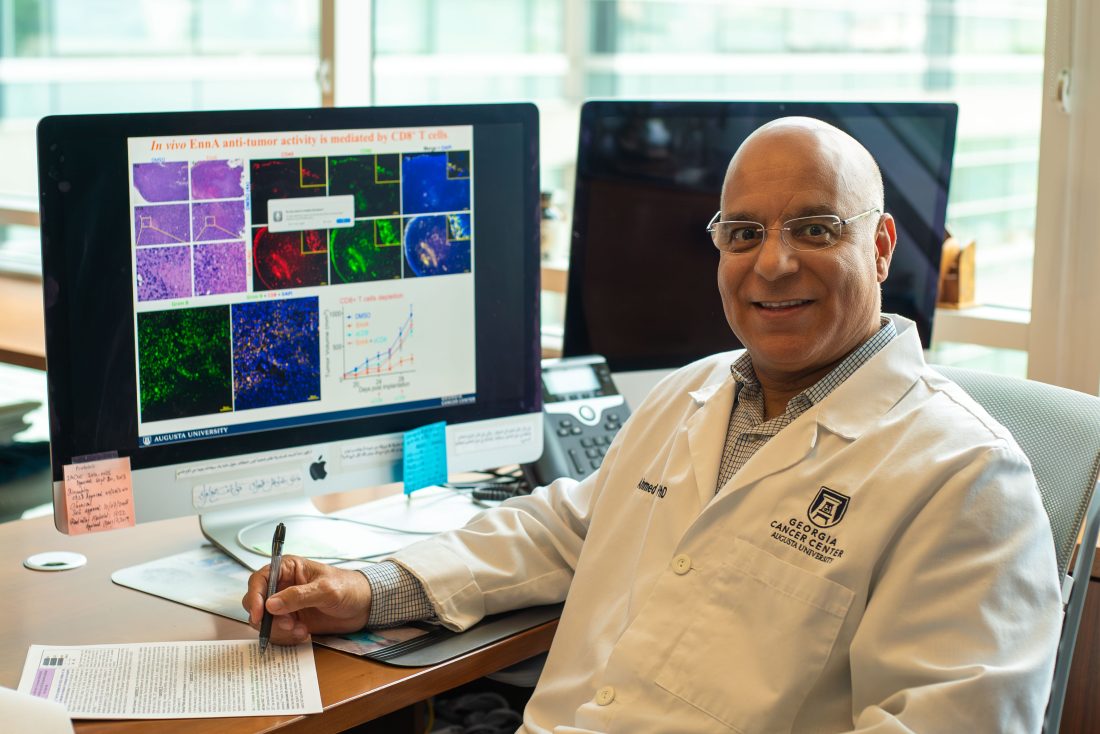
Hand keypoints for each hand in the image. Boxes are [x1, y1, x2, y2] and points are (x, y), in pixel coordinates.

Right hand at [242, 555, 372, 645]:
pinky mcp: (291, 621)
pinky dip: (287, 636)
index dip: (254, 597)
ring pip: (265, 621)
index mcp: (287, 569)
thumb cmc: (347, 588)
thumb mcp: (325, 590)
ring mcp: (285, 605)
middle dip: (268, 618)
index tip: (258, 615)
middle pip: (257, 603)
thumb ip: (298, 596)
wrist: (364, 606)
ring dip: (279, 630)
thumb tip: (270, 605)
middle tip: (288, 625)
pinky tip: (304, 633)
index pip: (259, 580)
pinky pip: (277, 632)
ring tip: (301, 630)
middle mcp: (282, 586)